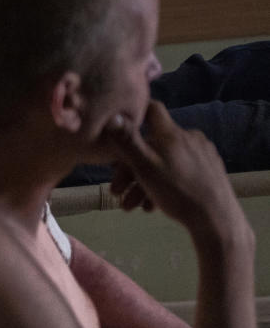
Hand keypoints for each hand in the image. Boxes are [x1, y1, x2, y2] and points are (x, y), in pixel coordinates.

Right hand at [105, 101, 239, 230]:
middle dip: (130, 169)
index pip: (152, 109)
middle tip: (116, 192)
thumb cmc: (176, 191)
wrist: (215, 218)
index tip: (120, 127)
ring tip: (132, 206)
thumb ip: (127, 141)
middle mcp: (188, 137)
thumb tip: (112, 116)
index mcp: (171, 133)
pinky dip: (162, 185)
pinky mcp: (209, 170)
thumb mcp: (145, 167)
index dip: (136, 113)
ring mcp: (201, 154)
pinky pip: (178, 172)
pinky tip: (153, 205)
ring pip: (163, 163)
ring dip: (143, 184)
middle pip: (152, 146)